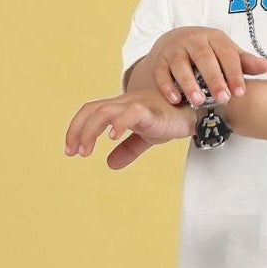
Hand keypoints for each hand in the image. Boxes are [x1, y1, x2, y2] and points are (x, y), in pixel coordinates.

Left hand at [65, 88, 197, 170]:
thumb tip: (110, 164)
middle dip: (78, 131)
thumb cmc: (170, 119)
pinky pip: (132, 112)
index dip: (76, 128)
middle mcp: (125, 103)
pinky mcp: (152, 111)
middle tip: (75, 153)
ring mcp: (138, 105)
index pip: (90, 111)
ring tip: (86, 150)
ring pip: (105, 110)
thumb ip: (128, 149)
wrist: (195, 111)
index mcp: (121, 107)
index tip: (70, 151)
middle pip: (92, 109)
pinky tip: (113, 137)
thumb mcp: (145, 137)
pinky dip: (119, 123)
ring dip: (91, 130)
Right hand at [149, 26, 266, 106]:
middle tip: (222, 99)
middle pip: (204, 58)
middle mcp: (194, 40)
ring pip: (180, 65)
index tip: (240, 93)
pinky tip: (176, 99)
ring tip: (199, 101)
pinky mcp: (160, 60)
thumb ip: (245, 62)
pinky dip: (167, 86)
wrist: (179, 42)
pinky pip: (161, 72)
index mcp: (215, 38)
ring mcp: (175, 49)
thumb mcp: (228, 54)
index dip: (234, 73)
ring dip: (189, 84)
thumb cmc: (210, 52)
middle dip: (214, 79)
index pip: (227, 54)